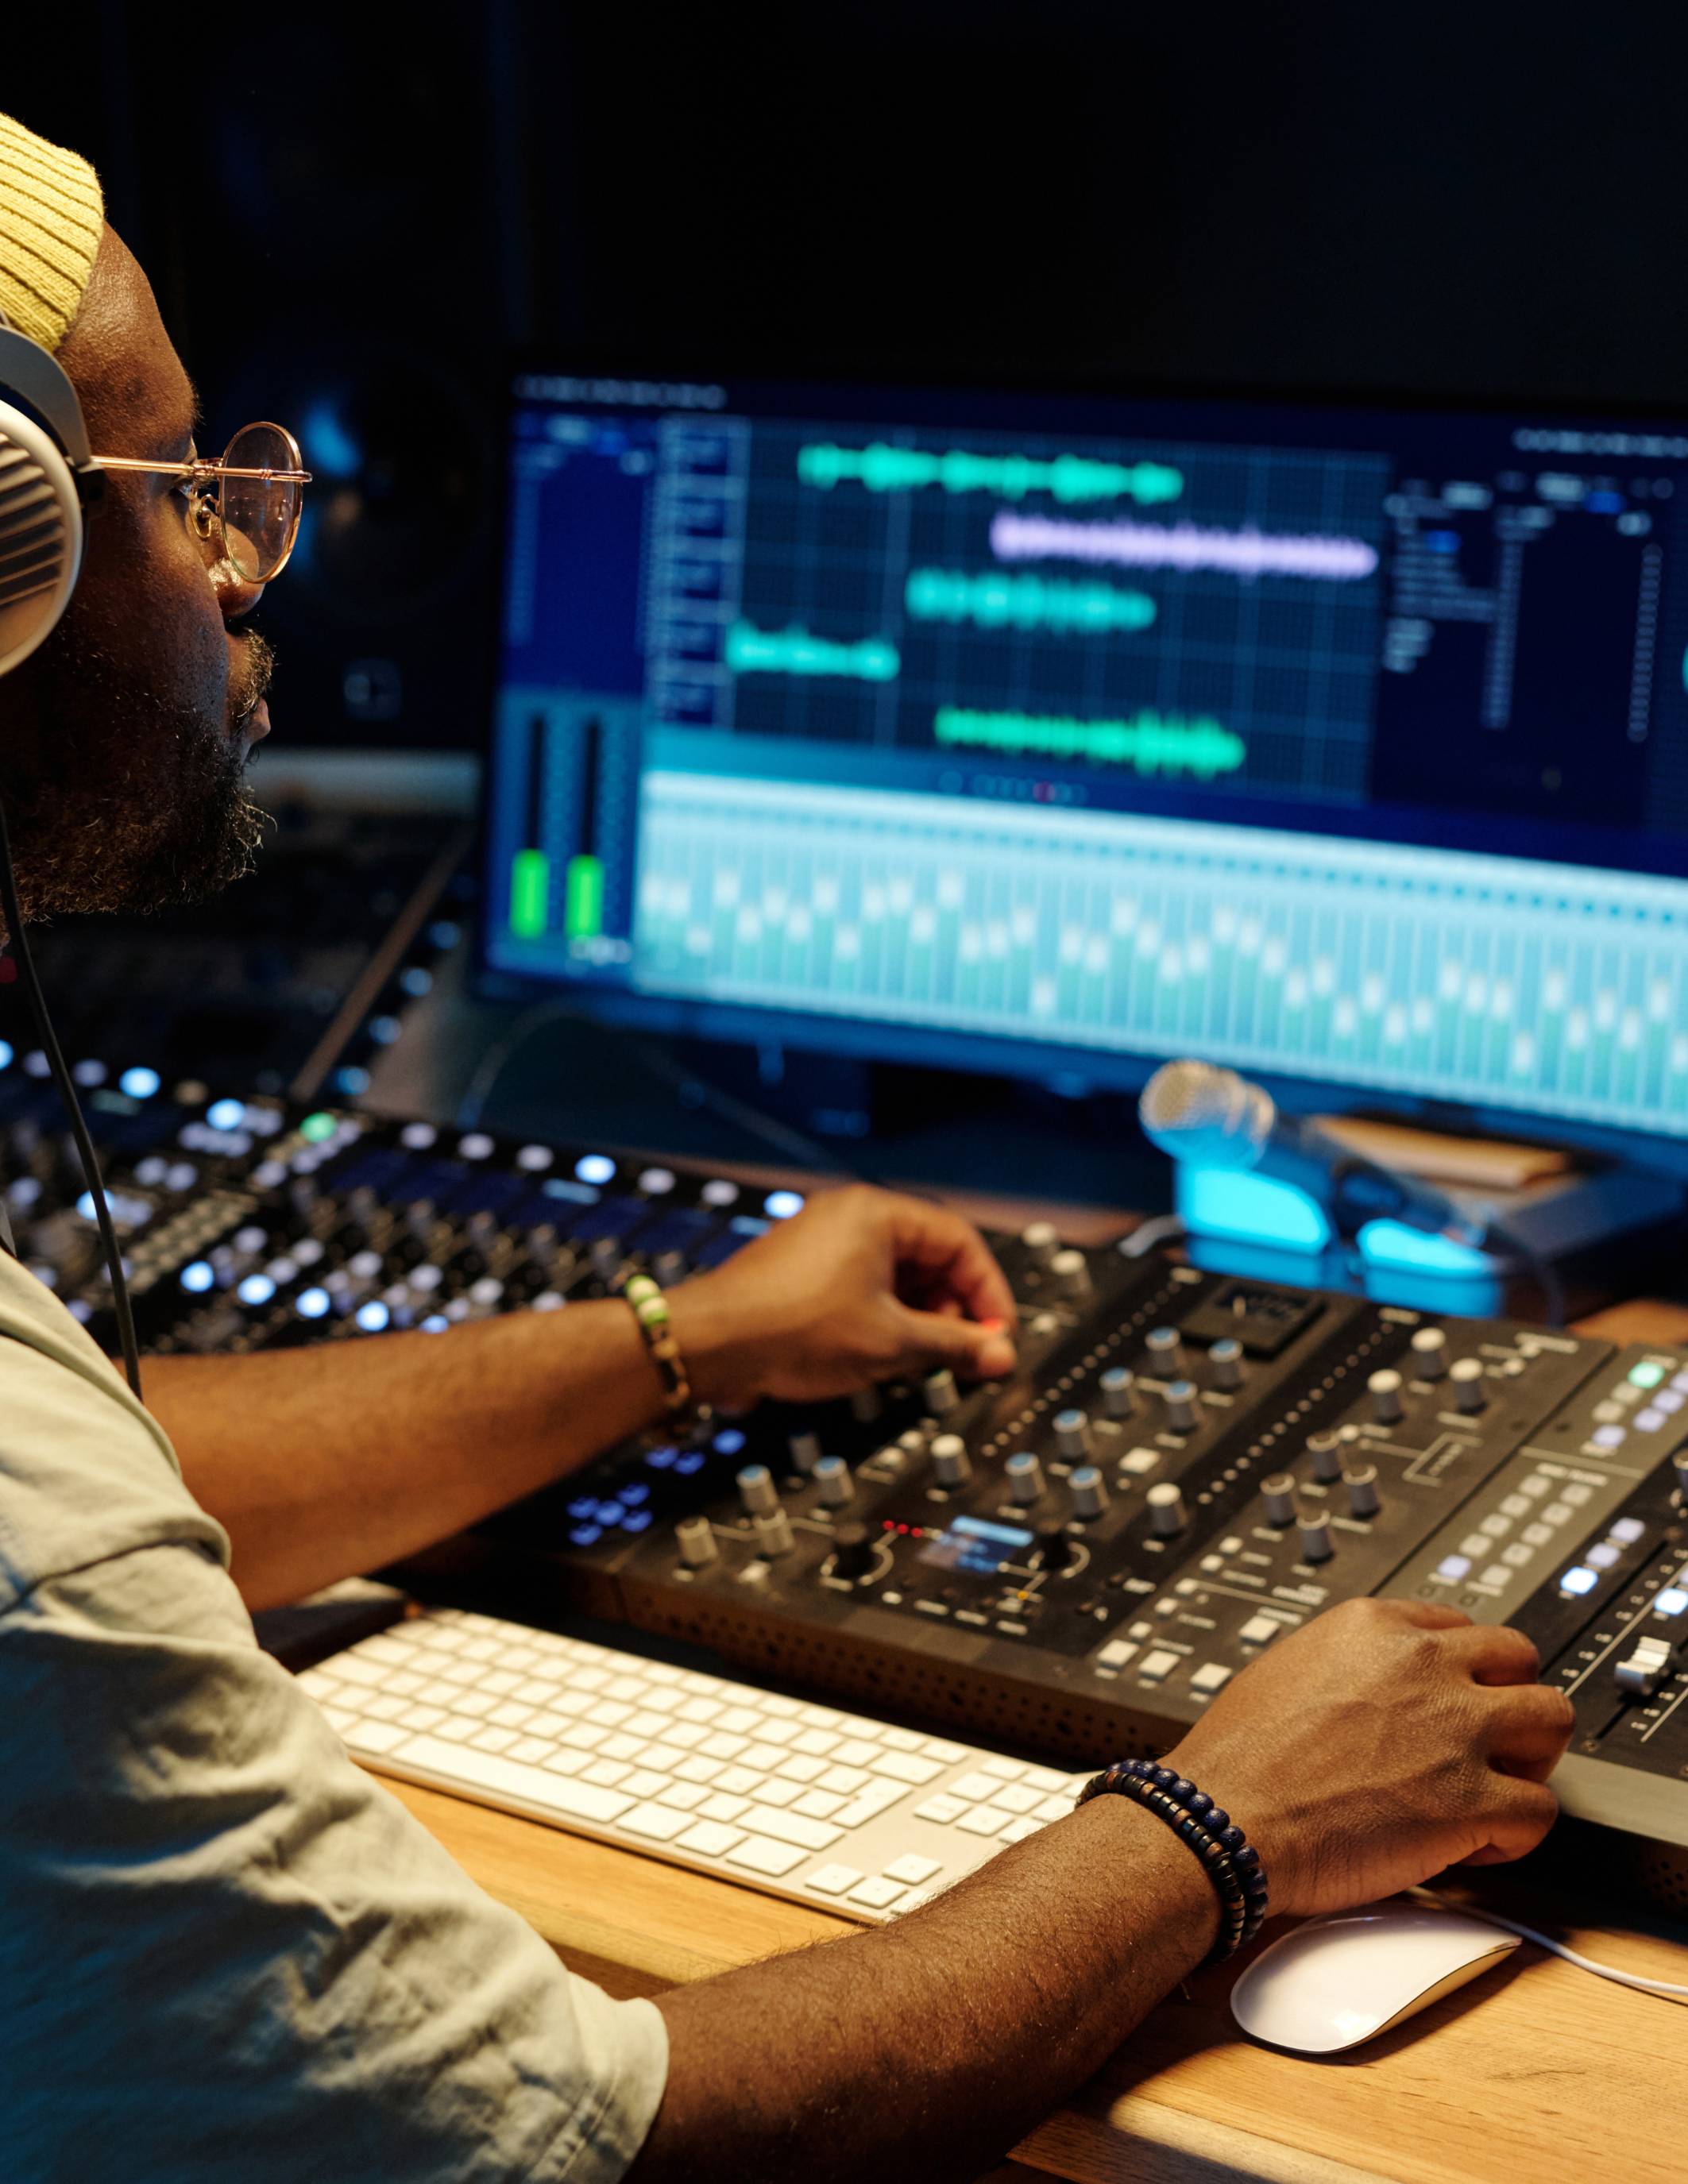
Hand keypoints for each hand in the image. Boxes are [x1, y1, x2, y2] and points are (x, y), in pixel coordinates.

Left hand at [667, 1184, 1017, 1408]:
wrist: (709, 1347)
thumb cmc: (788, 1329)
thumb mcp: (891, 1342)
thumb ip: (954, 1345)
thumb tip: (999, 1354)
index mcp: (876, 1213)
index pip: (959, 1240)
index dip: (987, 1292)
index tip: (996, 1335)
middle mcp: (848, 1218)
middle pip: (929, 1256)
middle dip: (953, 1307)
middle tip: (965, 1351)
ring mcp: (822, 1243)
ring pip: (896, 1275)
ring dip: (920, 1316)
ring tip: (924, 1358)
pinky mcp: (802, 1273)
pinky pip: (863, 1286)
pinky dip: (885, 1317)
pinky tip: (885, 1355)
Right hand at [1163, 1596, 1573, 1918]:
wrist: (1223, 1819)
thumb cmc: (1237, 1761)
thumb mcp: (1287, 1669)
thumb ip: (1349, 1667)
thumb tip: (1371, 1691)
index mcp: (1374, 1626)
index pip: (1459, 1625)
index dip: (1462, 1671)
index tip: (1453, 1702)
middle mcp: (1423, 1664)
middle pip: (1521, 1657)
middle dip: (1510, 1700)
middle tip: (1488, 1742)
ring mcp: (1455, 1729)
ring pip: (1553, 1718)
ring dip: (1531, 1758)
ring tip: (1496, 1788)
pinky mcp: (1471, 1800)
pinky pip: (1542, 1810)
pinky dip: (1517, 1834)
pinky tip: (1476, 1846)